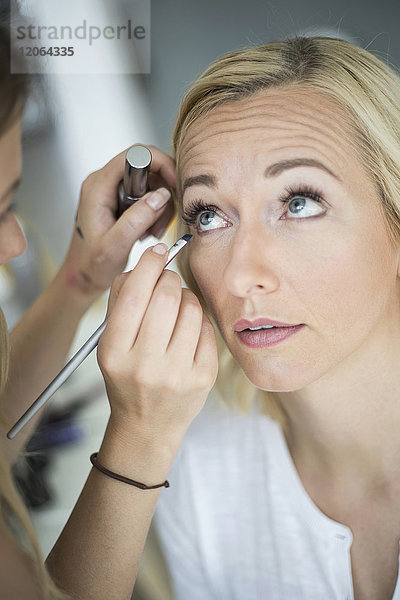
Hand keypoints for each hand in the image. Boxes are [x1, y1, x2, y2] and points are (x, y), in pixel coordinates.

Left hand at [60, 145, 175, 299]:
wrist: (82, 275)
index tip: (174, 185)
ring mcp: (113, 190)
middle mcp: (105, 182)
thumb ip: (137, 219)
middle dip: (163, 192)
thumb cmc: (91, 264)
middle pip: (147, 168)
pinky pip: (148, 196)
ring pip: (152, 183)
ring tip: (154, 232)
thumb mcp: (115, 245)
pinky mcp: (121, 200)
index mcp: (98, 187)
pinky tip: (149, 231)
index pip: (134, 155)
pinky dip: (156, 212)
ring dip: (161, 207)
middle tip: (163, 220)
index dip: (159, 163)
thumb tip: (162, 196)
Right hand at [97, 243, 217, 448]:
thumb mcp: (110, 344)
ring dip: (186, 296)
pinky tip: (187, 329)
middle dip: (169, 277)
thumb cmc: (127, 377)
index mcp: (114, 353)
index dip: (148, 264)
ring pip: (191, 307)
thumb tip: (146, 263)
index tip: (157, 251)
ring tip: (177, 308)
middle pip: (167, 296)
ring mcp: (178, 373)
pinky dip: (197, 319)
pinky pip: (206, 327)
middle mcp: (145, 365)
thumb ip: (121, 301)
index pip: (134, 294)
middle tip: (167, 280)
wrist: (147, 425)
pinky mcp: (204, 377)